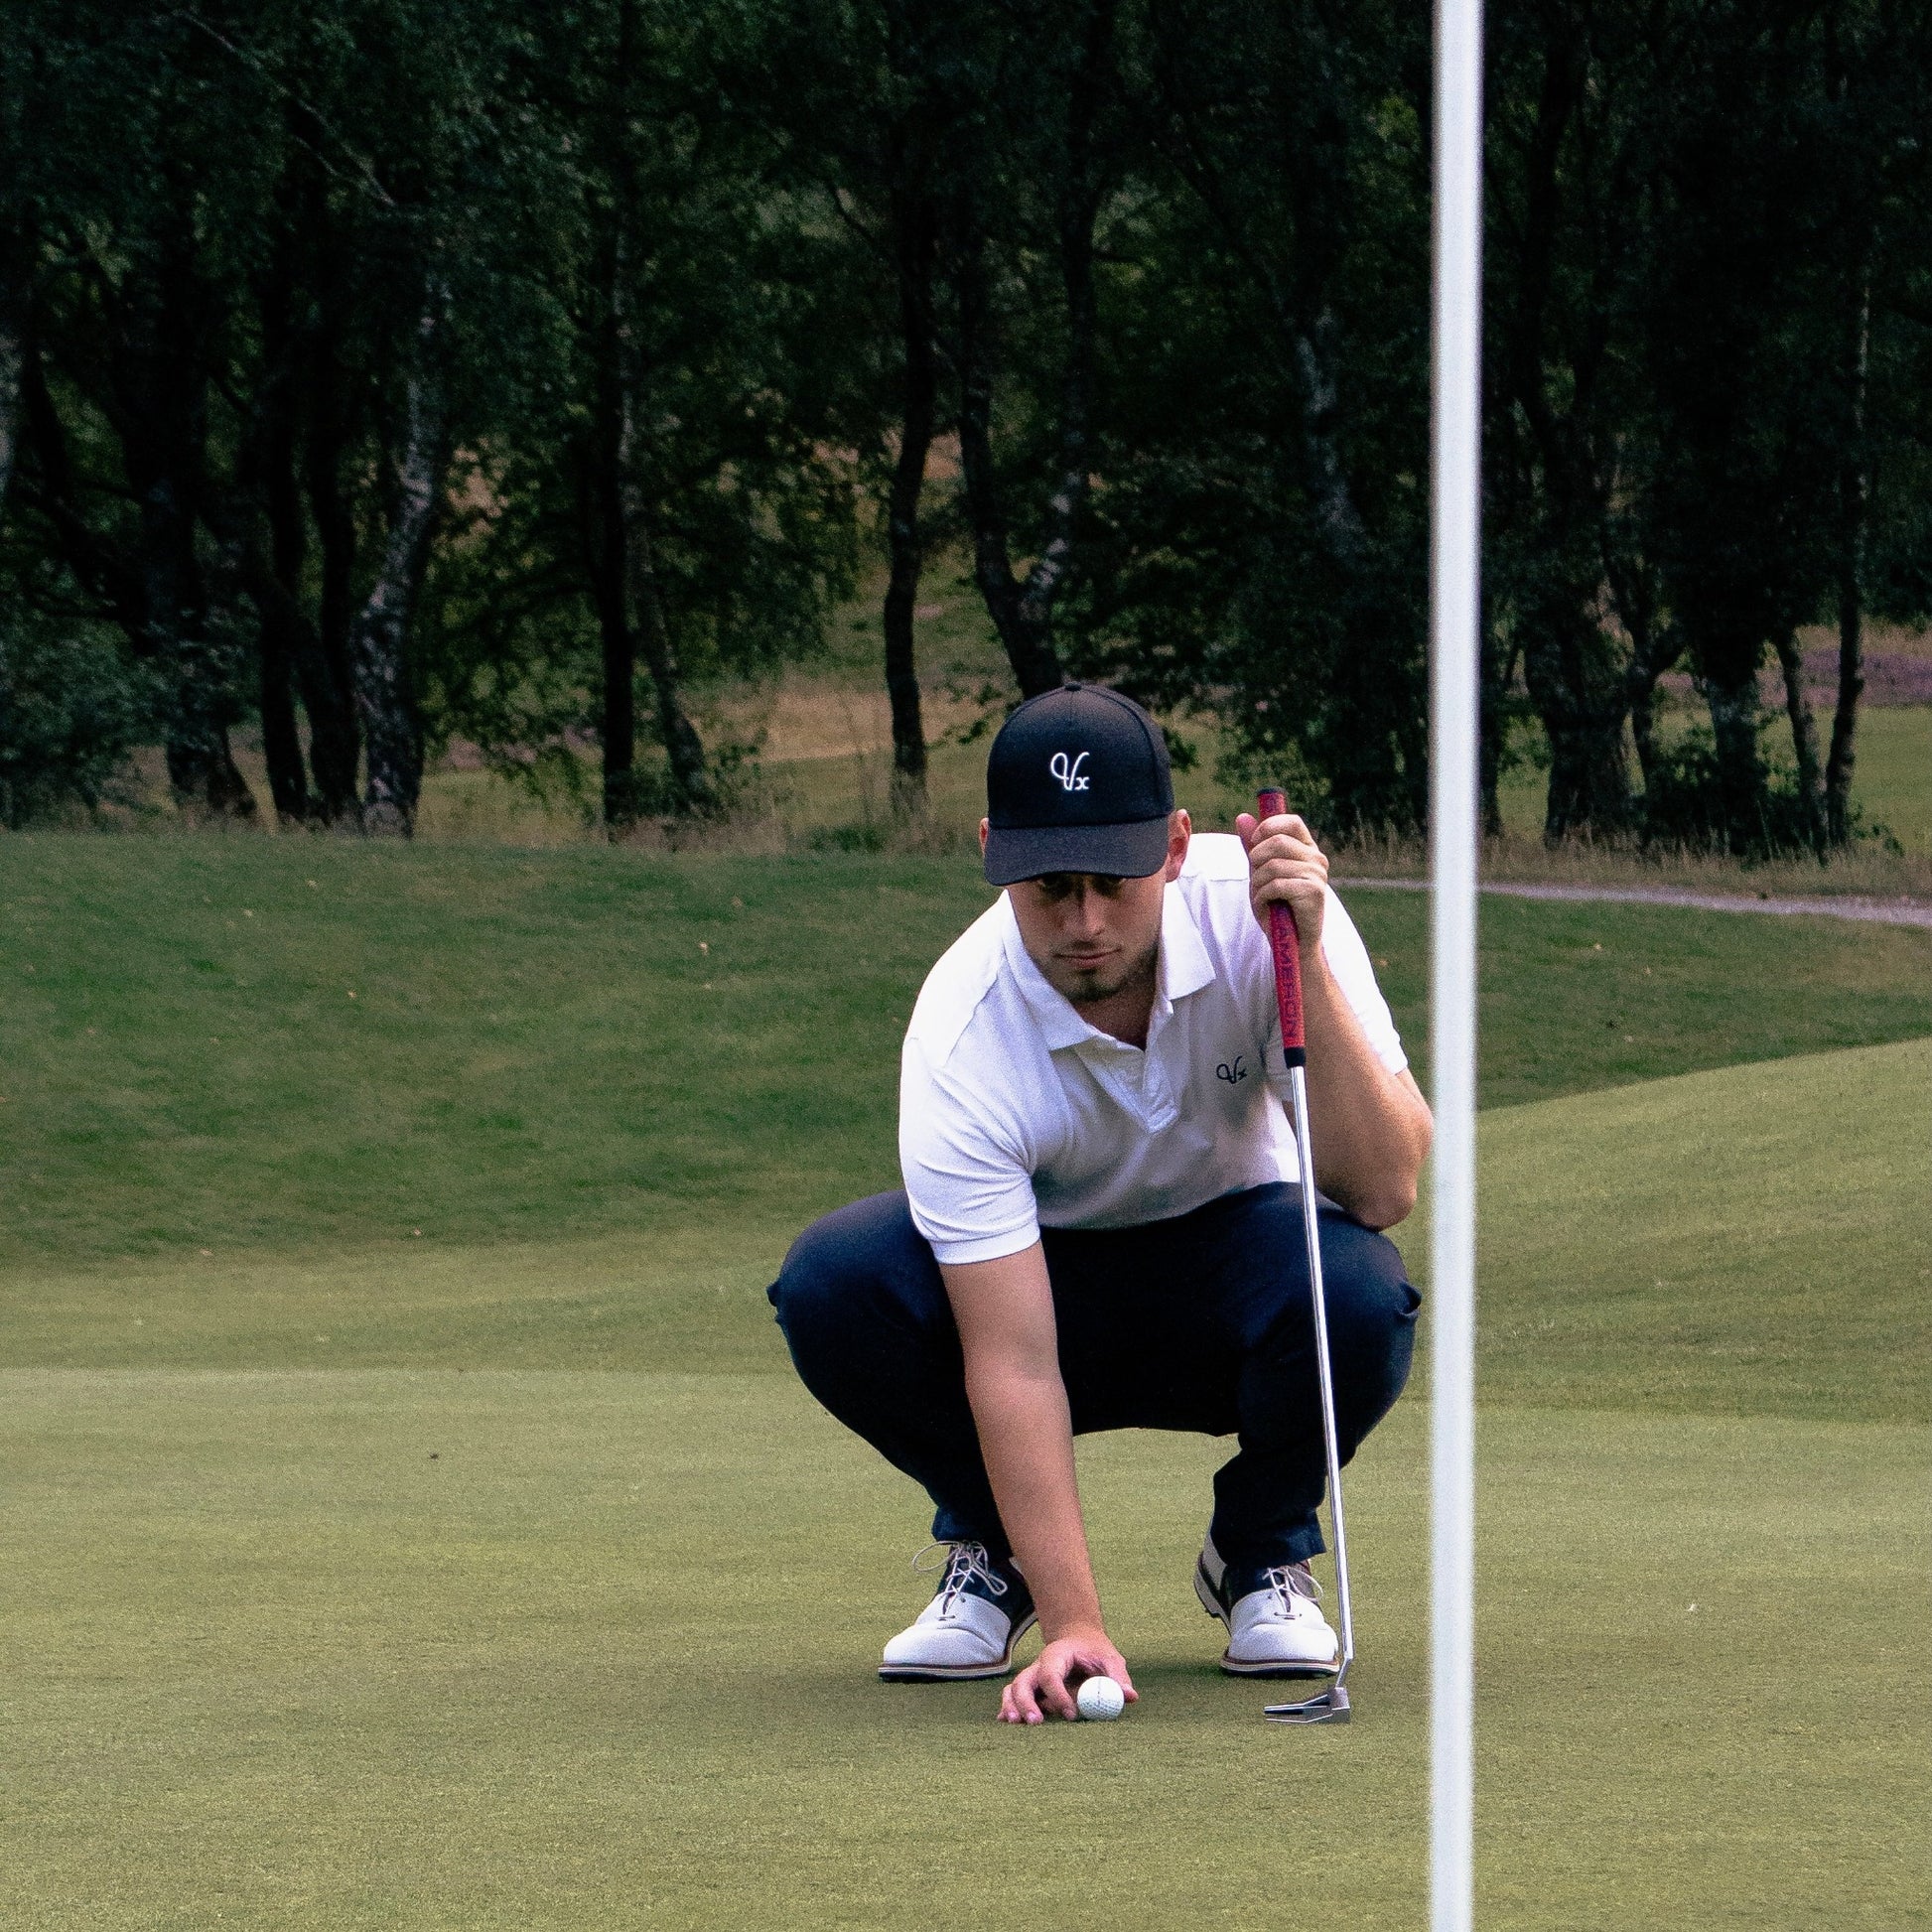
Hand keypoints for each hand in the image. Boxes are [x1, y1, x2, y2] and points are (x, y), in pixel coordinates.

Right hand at [998, 1631, 1137, 1724]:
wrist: (1079, 1640)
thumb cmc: (1095, 1651)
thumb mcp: (1110, 1659)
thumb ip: (1118, 1677)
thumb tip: (1129, 1696)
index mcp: (1058, 1655)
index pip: (1051, 1674)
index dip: (1058, 1695)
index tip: (1072, 1714)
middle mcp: (1039, 1666)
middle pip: (1024, 1681)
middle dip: (1026, 1702)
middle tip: (1035, 1722)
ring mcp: (1032, 1678)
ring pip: (1013, 1689)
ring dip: (1011, 1705)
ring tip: (1013, 1723)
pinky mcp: (1030, 1689)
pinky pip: (1013, 1697)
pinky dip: (1007, 1708)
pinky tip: (1004, 1721)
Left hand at [1236, 806, 1329, 951]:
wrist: (1291, 941)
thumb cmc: (1276, 906)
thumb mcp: (1260, 872)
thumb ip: (1253, 846)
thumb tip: (1242, 816)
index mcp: (1306, 849)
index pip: (1291, 822)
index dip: (1268, 827)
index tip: (1254, 843)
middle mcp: (1316, 859)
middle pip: (1278, 842)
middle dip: (1256, 859)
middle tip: (1256, 878)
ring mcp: (1318, 875)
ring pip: (1273, 865)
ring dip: (1258, 883)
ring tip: (1262, 895)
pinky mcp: (1314, 892)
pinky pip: (1277, 885)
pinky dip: (1263, 897)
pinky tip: (1267, 905)